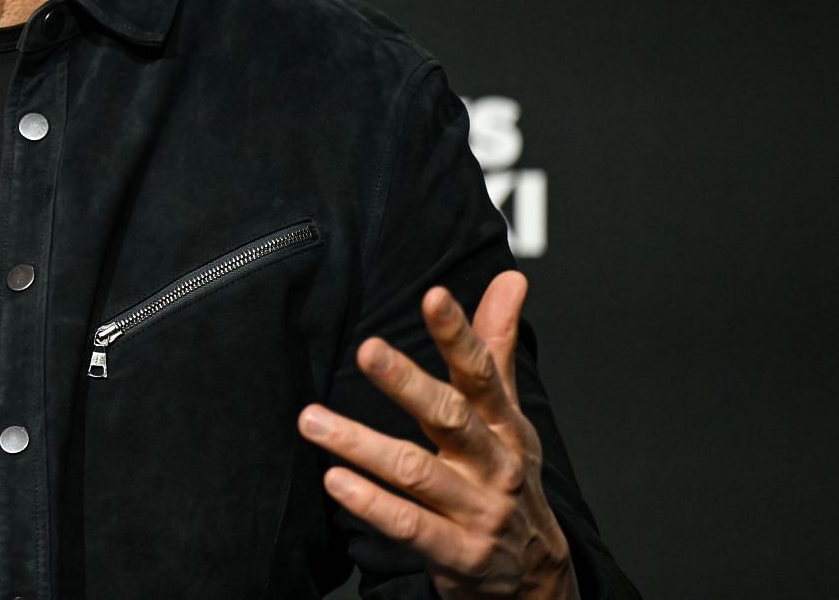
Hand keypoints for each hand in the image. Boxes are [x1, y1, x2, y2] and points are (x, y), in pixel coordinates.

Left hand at [297, 270, 577, 599]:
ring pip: (416, 472)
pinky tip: (334, 480)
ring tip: (312, 420)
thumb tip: (510, 278)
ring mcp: (478, 511)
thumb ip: (496, 347)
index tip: (433, 295)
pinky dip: (372, 504)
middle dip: (407, 383)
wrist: (537, 577)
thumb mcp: (509, 415)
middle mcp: (494, 464)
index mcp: (504, 424)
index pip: (482, 372)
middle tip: (366, 349)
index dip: (459, 334)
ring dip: (362, 445)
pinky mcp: (458, 554)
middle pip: (450, 416)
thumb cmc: (507, 476)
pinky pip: (409, 526)